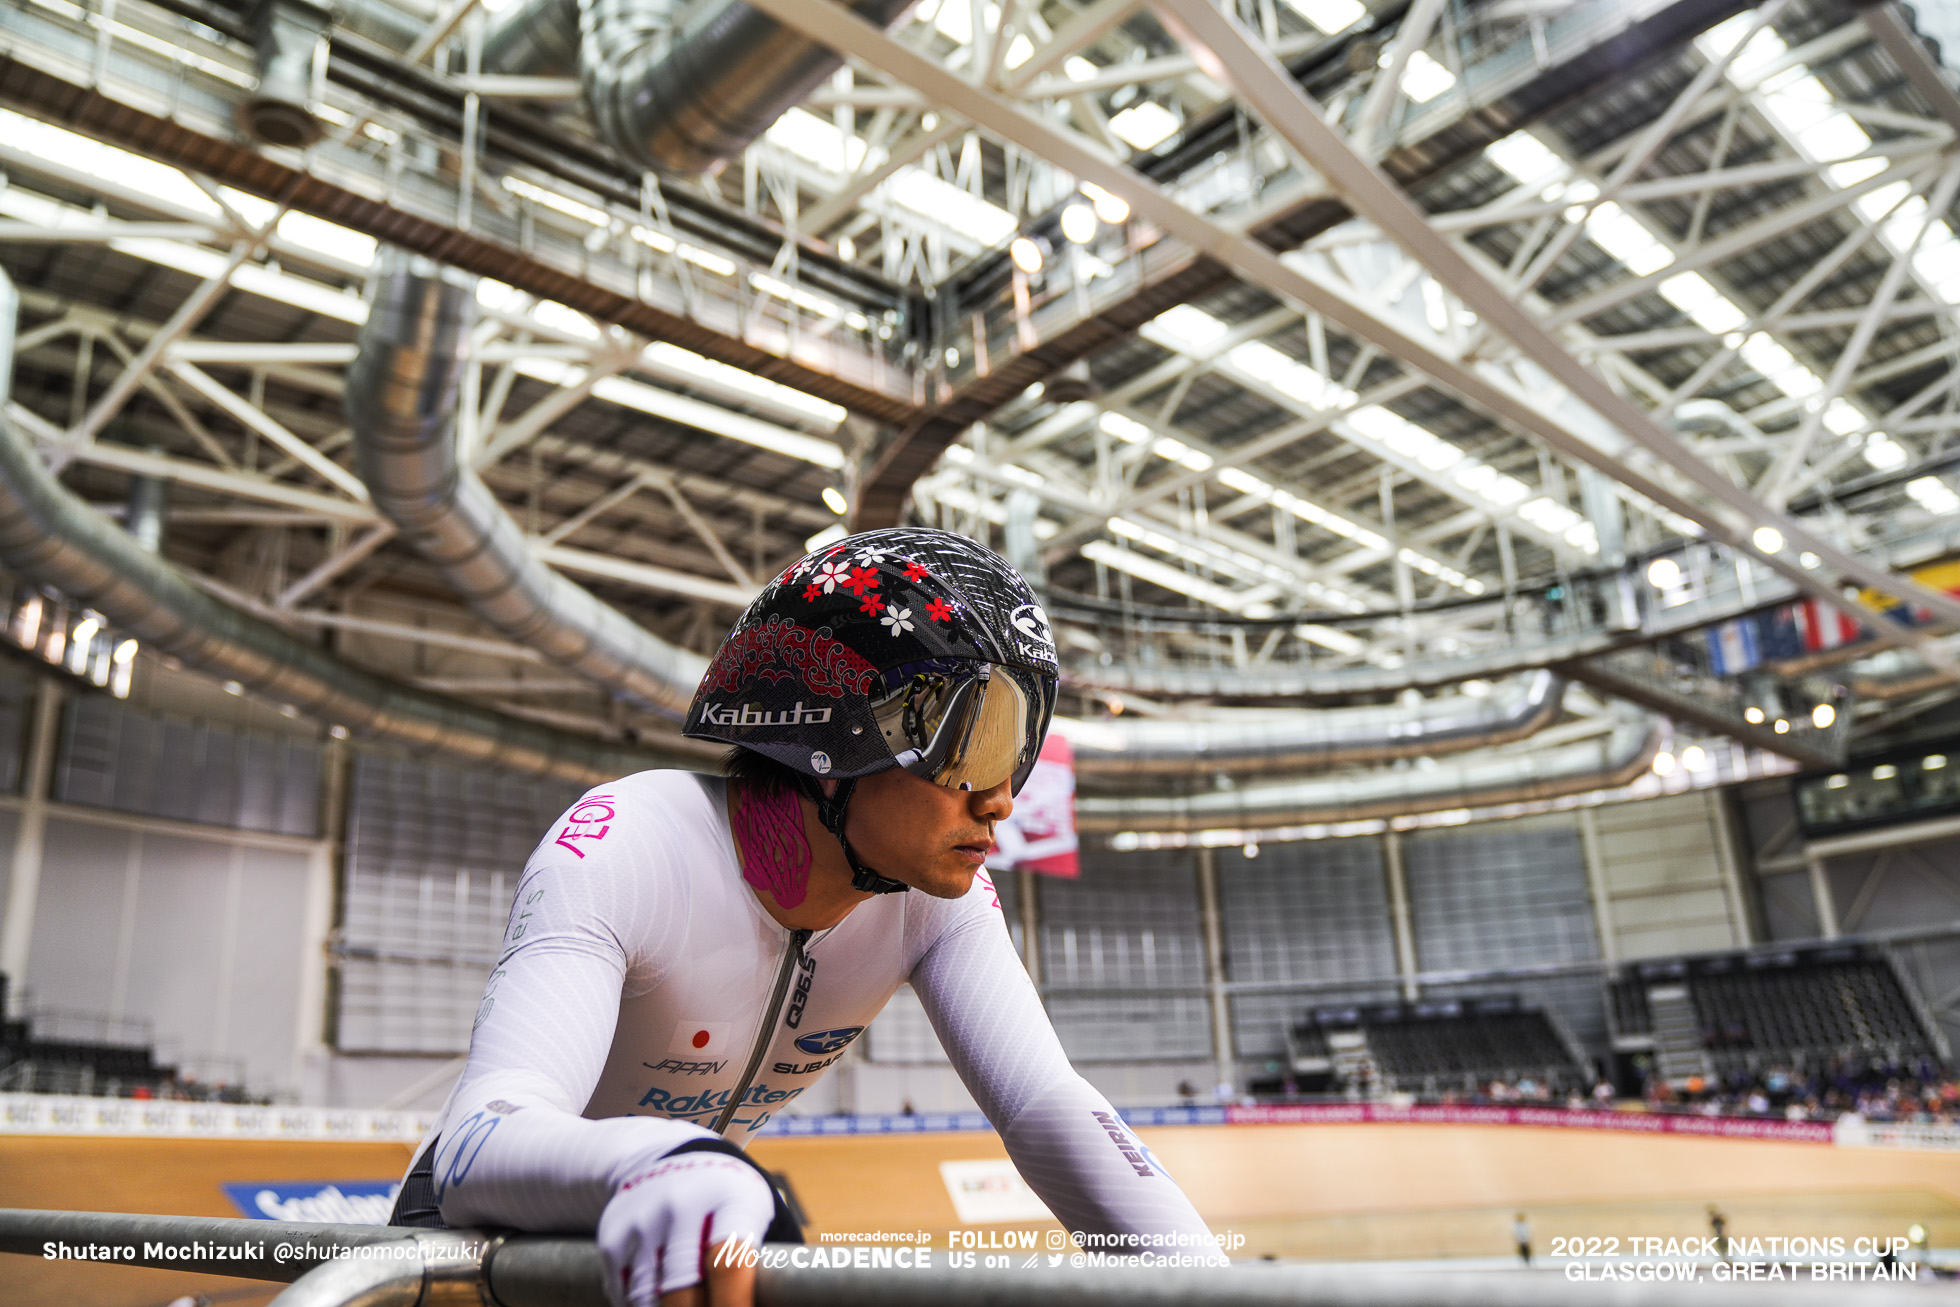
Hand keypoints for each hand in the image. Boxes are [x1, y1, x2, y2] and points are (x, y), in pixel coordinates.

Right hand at [598, 1150, 774, 1306]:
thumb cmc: (723, 1200)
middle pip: (682, 1288)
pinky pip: (624, 1292)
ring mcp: (643, 1219)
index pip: (728, 1263)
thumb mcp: (751, 1212)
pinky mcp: (613, 1234)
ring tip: (686, 1301)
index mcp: (729, 1199)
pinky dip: (642, 1303)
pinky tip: (659, 1296)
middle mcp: (681, 1204)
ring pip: (648, 1296)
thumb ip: (757, 1258)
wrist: (670, 1158)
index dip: (731, 1304)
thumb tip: (768, 1302)